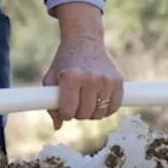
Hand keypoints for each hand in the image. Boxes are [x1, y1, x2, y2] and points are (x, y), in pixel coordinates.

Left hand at [43, 2, 123, 129]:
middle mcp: (90, 79)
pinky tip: (99, 101)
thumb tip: (57, 127)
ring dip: (92, 112)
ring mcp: (106, 80)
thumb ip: (50, 103)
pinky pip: (114, 107)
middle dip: (78, 113)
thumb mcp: (51, 78)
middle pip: (84, 114)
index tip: (65, 107)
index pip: (68, 112)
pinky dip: (106, 109)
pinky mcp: (118, 81)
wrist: (85, 41)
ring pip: (99, 113)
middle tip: (76, 103)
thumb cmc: (65, 62)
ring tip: (87, 101)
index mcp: (71, 77)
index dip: (65, 113)